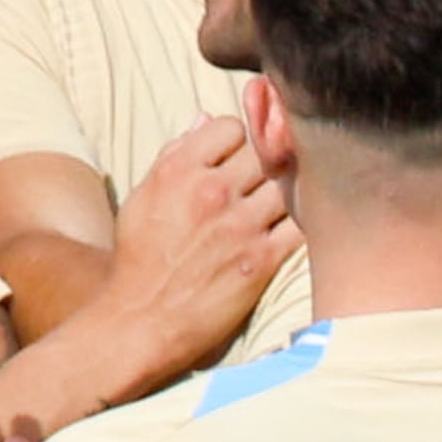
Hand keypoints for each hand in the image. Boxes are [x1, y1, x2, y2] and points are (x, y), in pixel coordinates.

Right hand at [88, 116, 297, 381]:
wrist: (140, 321)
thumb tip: (205, 120)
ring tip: (279, 205)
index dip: (237, 139)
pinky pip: (301, 225)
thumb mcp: (143, 198)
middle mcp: (211, 192)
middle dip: (267, 161)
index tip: (235, 158)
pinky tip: (291, 231)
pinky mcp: (262, 260)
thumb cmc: (138, 260)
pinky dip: (302, 224)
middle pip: (266, 149)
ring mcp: (240, 226)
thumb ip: (174, 155)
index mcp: (178, 171)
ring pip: (289, 183)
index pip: (231, 125)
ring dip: (288, 191)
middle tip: (264, 180)